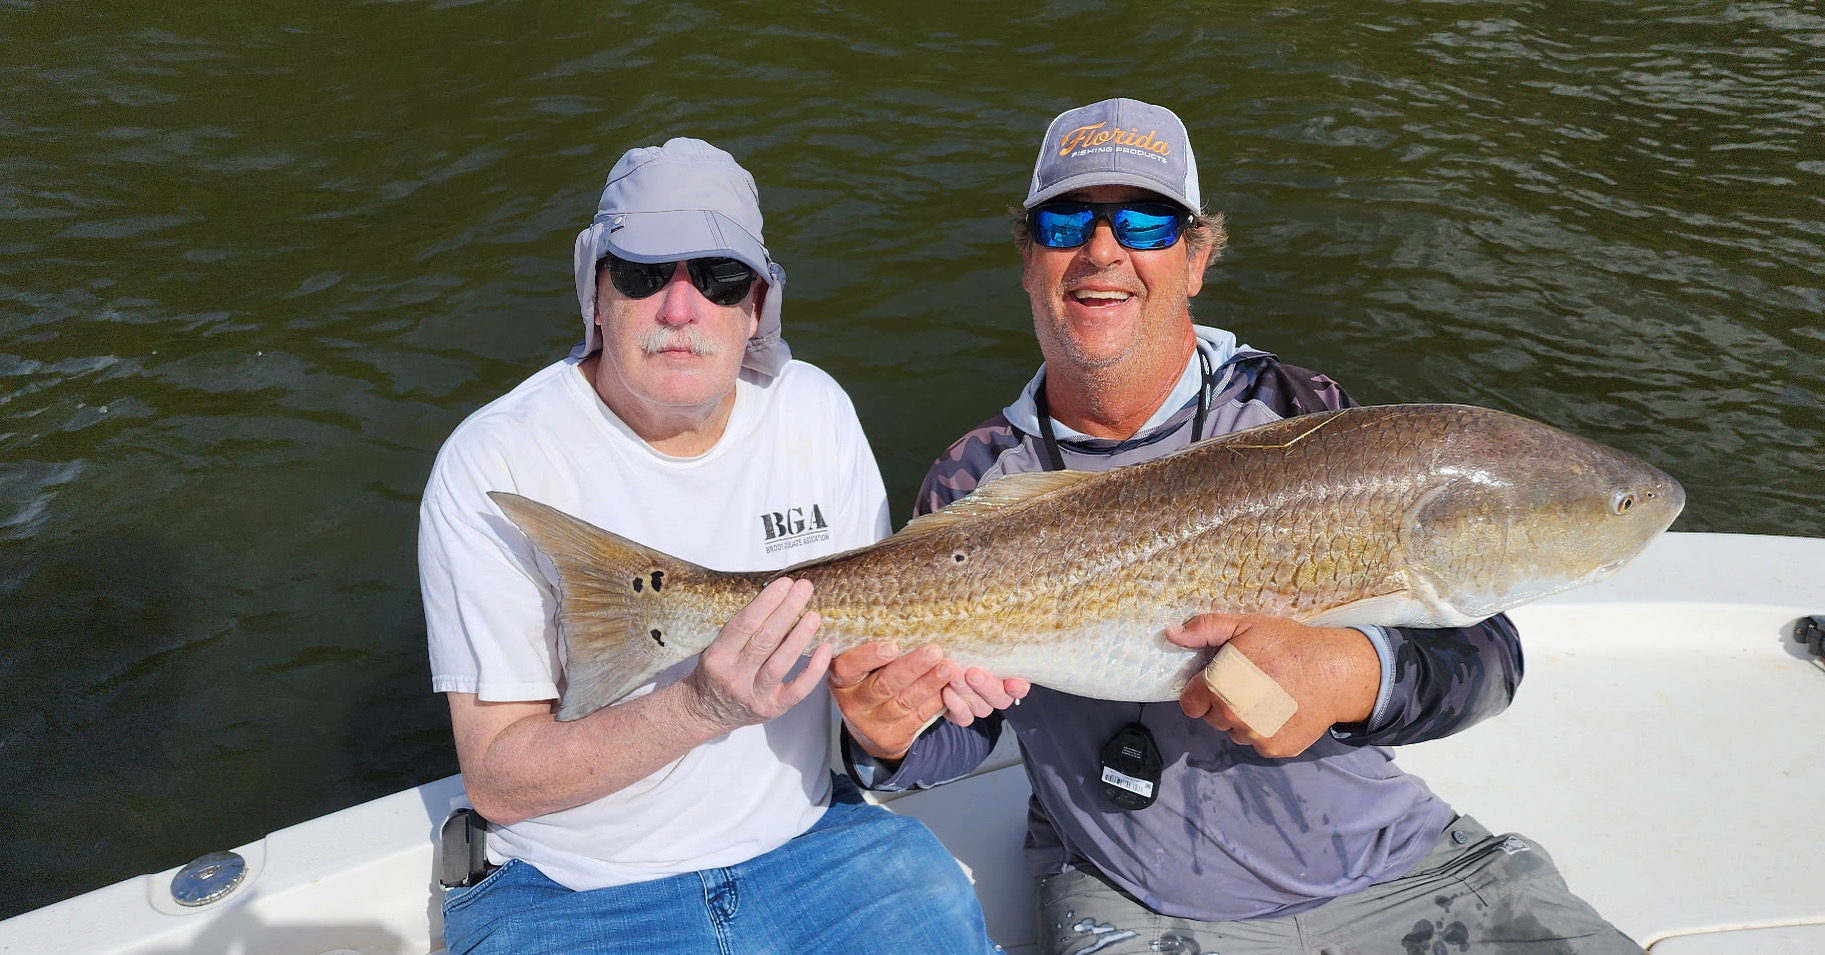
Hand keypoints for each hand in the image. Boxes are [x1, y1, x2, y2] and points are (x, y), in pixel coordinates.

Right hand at [680, 577, 828, 733]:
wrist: (705, 712)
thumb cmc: (715, 673)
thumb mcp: (715, 648)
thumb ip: (741, 630)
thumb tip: (777, 599)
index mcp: (717, 657)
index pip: (744, 624)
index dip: (766, 602)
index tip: (784, 584)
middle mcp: (734, 676)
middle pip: (764, 640)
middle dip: (787, 611)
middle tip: (804, 589)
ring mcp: (754, 695)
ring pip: (780, 664)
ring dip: (799, 637)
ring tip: (814, 615)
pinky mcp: (772, 709)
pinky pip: (797, 690)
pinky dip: (814, 670)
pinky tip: (825, 648)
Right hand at [829, 645, 1029, 760]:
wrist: (869, 728)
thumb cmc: (869, 681)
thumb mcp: (861, 667)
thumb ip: (875, 648)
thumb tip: (908, 612)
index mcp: (841, 679)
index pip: (848, 667)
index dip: (868, 657)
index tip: (892, 645)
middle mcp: (853, 703)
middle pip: (883, 685)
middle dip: (911, 667)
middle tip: (934, 651)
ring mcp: (872, 723)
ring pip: (905, 702)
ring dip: (929, 683)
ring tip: (949, 667)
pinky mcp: (893, 737)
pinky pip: (918, 717)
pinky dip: (936, 701)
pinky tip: (950, 687)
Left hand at [1167, 613, 1377, 758]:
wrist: (1335, 672)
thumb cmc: (1288, 645)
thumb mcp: (1245, 626)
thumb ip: (1204, 630)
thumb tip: (1170, 633)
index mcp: (1218, 687)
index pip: (1190, 704)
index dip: (1201, 692)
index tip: (1217, 682)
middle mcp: (1233, 717)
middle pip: (1213, 718)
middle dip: (1224, 703)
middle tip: (1250, 684)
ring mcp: (1255, 736)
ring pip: (1236, 732)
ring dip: (1244, 719)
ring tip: (1269, 695)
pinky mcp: (1275, 749)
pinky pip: (1260, 743)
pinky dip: (1267, 730)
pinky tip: (1283, 710)